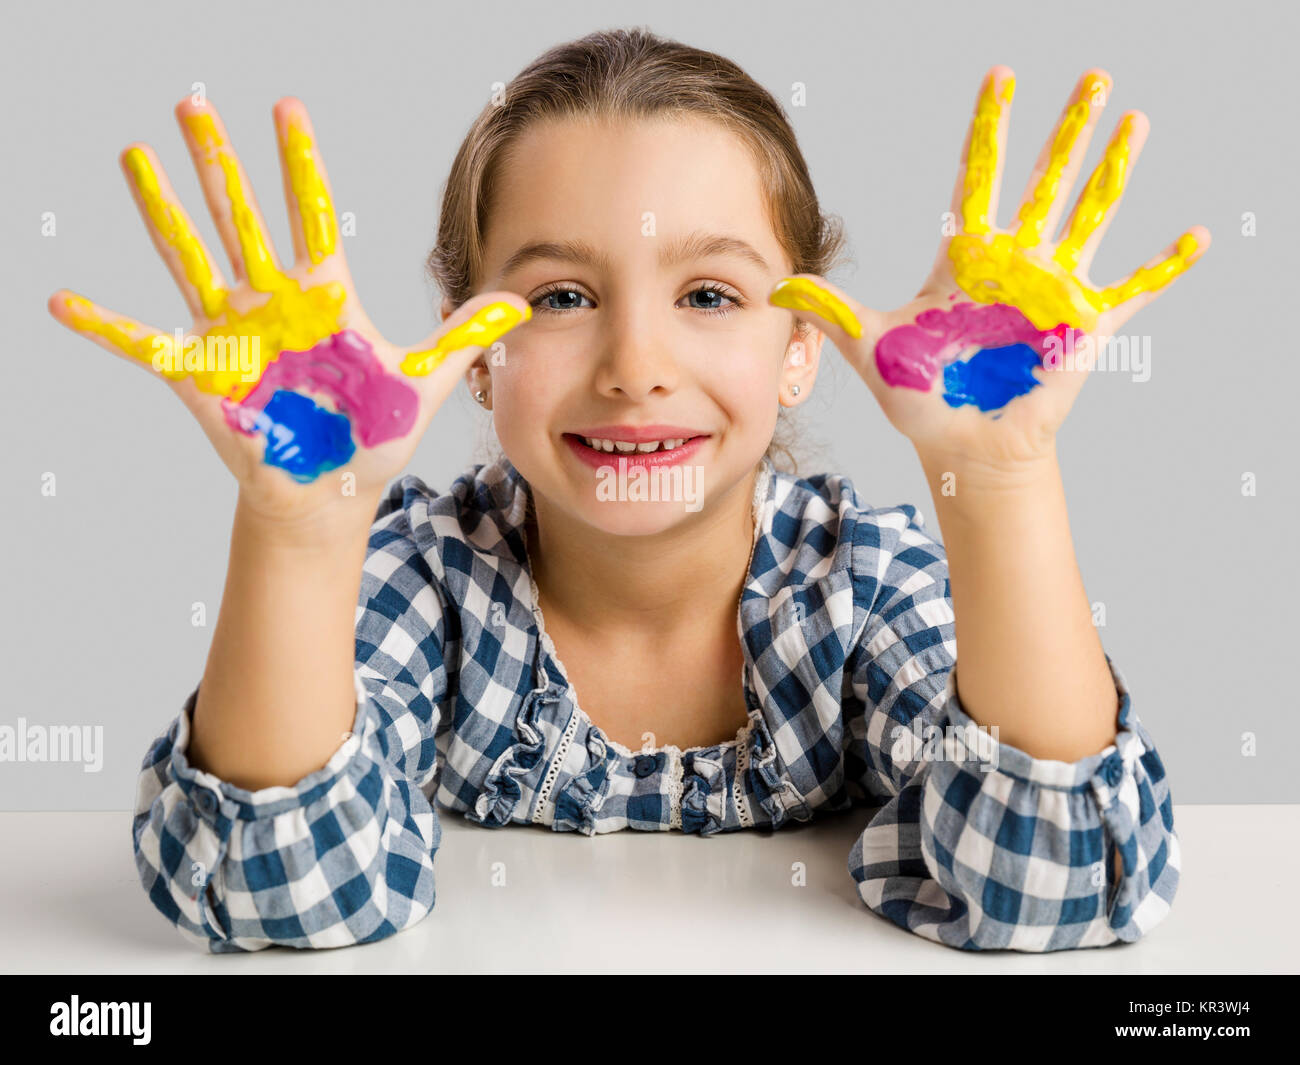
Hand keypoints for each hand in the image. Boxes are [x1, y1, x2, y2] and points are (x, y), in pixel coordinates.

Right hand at [48, 95, 529, 522]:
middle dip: (219, 161)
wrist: (332, 491)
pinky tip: (62, 301)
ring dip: (161, 208)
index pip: (310, 215)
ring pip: (190, 256)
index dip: (298, 162)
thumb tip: (519, 302)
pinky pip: (142, 345)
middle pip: (241, 218)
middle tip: (196, 101)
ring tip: (137, 154)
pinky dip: (103, 326)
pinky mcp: (200, 375)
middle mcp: (273, 303)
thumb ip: (464, 336)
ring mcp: (233, 334)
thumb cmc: (372, 436)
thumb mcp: (423, 381)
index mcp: (324, 297)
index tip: (288, 108)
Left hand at [768, 66, 1209, 471]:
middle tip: (1091, 76)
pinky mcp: (1083, 326)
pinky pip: (1133, 289)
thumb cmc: (921, 399)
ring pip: (1092, 214)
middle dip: (1067, 129)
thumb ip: (834, 311)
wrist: (962, 447)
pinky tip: (1195, 236)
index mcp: (965, 260)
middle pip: (1045, 180)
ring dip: (1115, 168)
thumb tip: (779, 284)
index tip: (999, 78)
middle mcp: (1014, 263)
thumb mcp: (873, 348)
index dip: (989, 129)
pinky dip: (1165, 266)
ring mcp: (1052, 289)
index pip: (979, 178)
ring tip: (1135, 120)